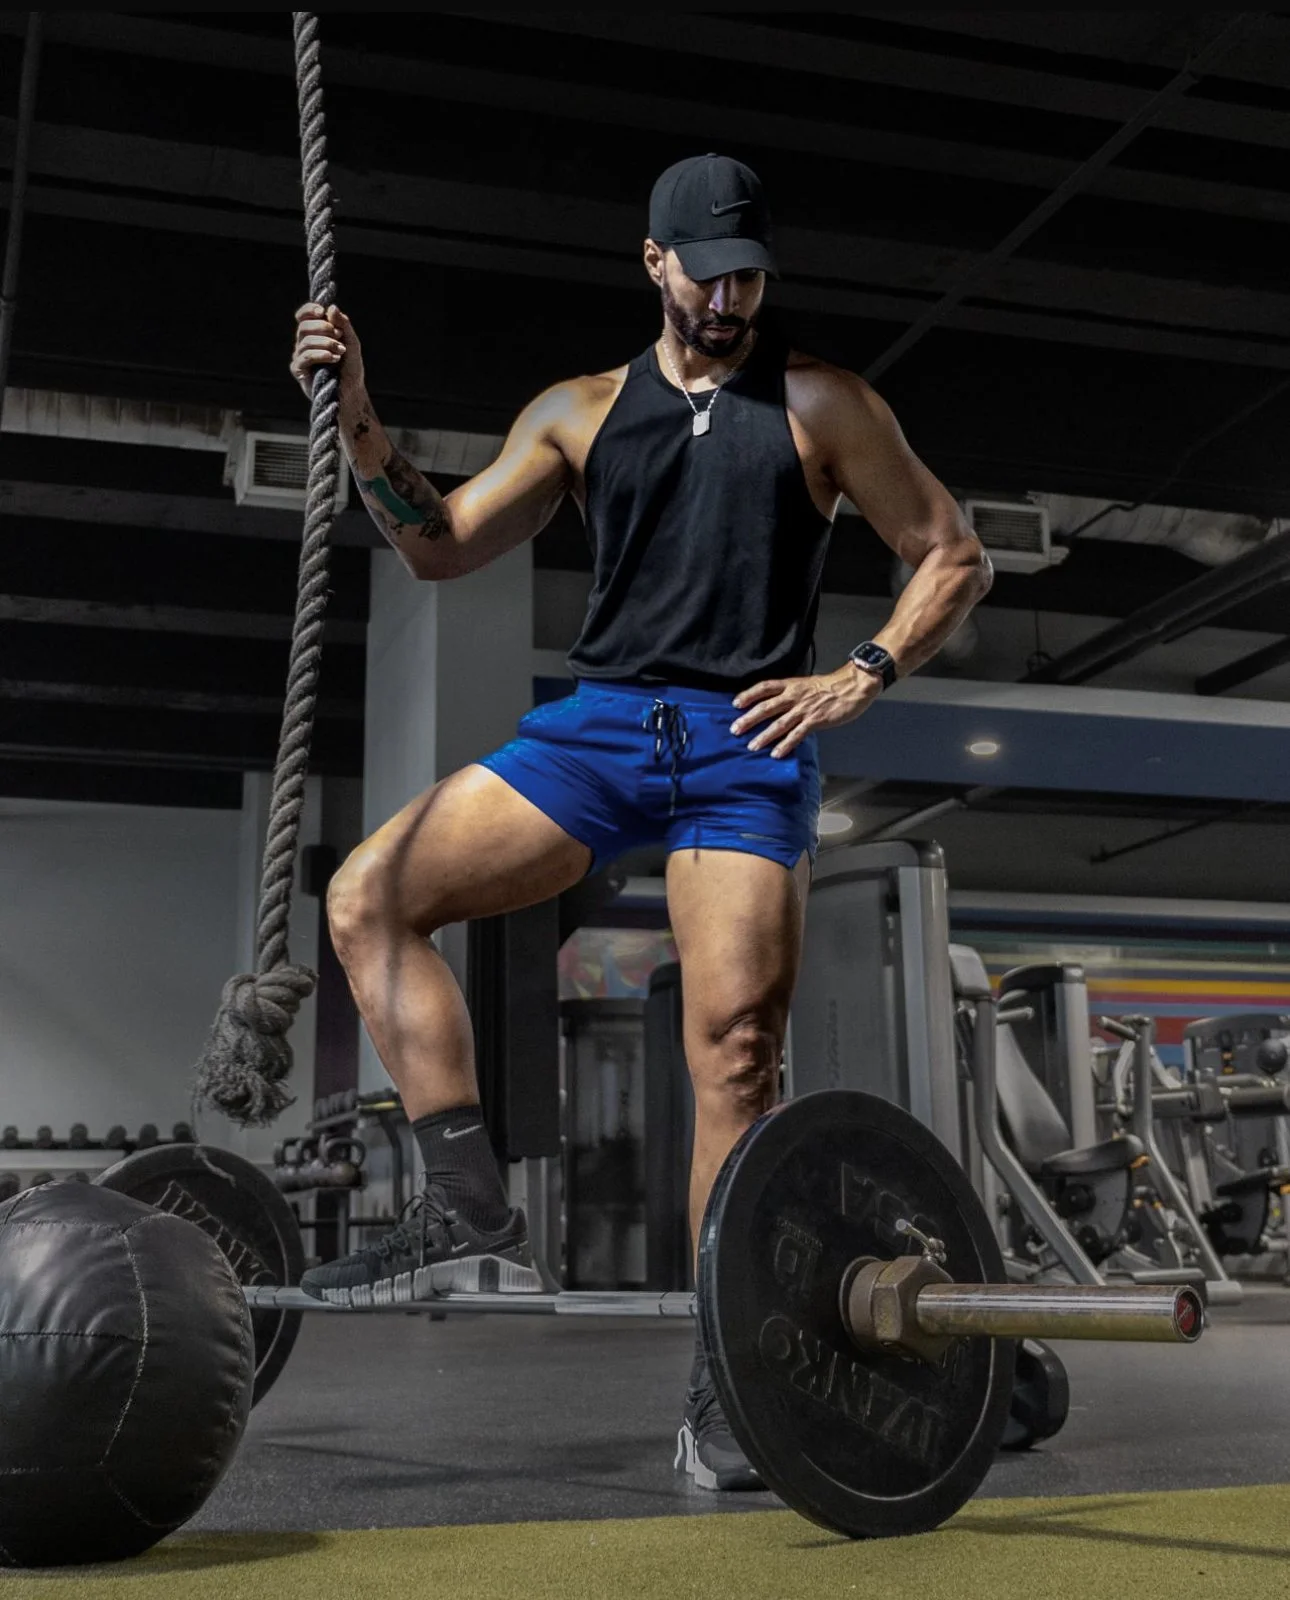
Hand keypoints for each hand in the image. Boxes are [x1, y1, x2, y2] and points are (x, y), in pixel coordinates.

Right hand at [290, 302, 364, 398]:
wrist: (351, 392)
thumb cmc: (350, 367)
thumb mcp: (351, 342)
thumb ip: (343, 325)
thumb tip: (332, 307)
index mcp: (314, 333)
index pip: (303, 316)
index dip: (309, 310)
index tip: (322, 311)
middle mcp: (304, 343)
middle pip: (304, 326)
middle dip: (323, 327)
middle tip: (340, 336)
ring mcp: (300, 356)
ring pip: (305, 341)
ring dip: (326, 342)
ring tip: (341, 351)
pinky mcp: (299, 370)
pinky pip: (305, 356)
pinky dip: (320, 354)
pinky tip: (333, 358)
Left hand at [731, 666, 880, 757]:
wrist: (852, 687)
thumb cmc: (831, 687)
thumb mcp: (806, 685)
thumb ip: (791, 694)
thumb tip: (777, 705)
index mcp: (791, 685)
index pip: (765, 687)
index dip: (749, 694)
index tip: (736, 703)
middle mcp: (794, 696)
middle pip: (766, 707)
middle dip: (749, 719)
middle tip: (735, 730)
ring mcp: (804, 709)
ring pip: (779, 723)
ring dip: (764, 735)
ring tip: (752, 746)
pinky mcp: (815, 720)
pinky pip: (797, 734)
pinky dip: (786, 744)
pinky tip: (776, 754)